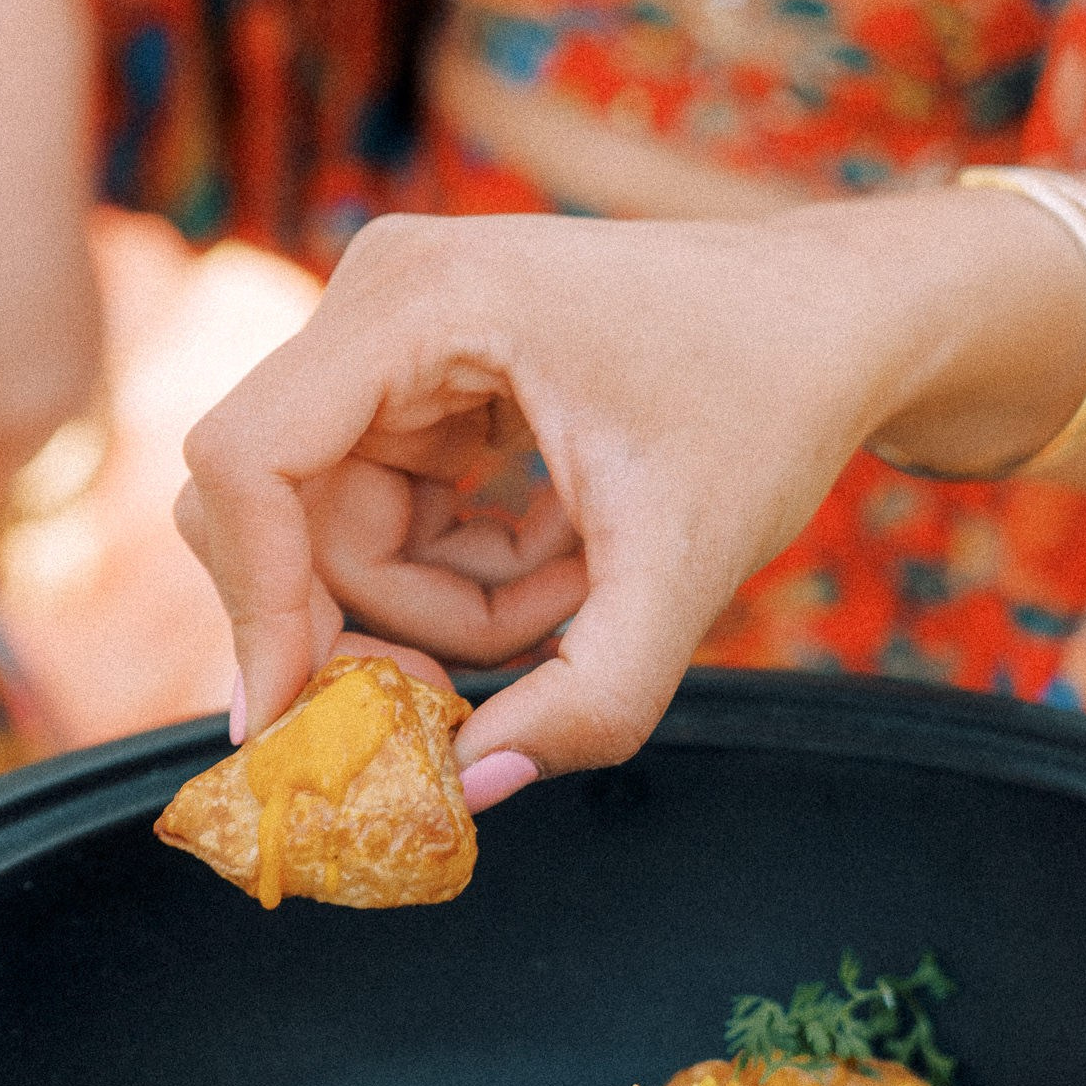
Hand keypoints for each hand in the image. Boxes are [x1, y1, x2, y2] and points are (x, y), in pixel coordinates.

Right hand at [174, 195, 1082, 797]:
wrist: (835, 322)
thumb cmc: (768, 407)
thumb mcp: (687, 566)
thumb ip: (589, 696)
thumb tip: (469, 791)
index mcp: (420, 300)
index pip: (250, 462)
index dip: (258, 603)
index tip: (295, 725)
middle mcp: (376, 294)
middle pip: (280, 512)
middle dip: (373, 624)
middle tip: (468, 698)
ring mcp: (389, 330)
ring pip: (331, 530)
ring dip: (441, 603)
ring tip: (579, 595)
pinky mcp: (413, 371)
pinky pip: (378, 512)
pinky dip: (460, 570)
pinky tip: (567, 561)